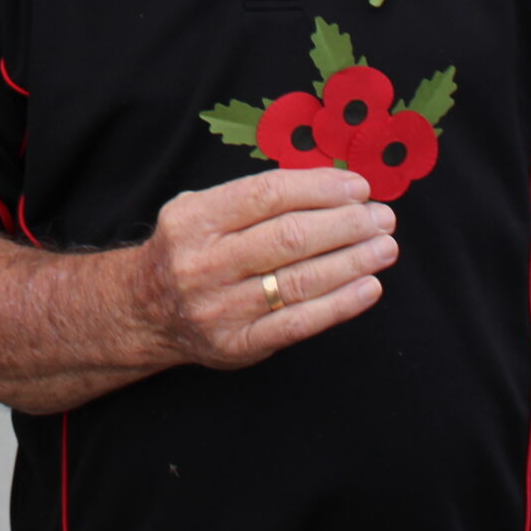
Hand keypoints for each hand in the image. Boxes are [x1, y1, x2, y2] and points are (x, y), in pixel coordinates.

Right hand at [134, 167, 395, 370]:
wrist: (146, 311)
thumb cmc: (189, 250)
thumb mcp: (200, 210)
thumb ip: (253, 198)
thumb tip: (330, 186)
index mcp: (193, 220)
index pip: (266, 195)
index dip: (319, 188)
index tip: (358, 188)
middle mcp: (202, 264)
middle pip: (288, 238)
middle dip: (345, 225)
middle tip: (382, 218)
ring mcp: (220, 308)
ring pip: (298, 281)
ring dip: (351, 262)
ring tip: (385, 247)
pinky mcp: (238, 344)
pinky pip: (298, 324)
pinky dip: (340, 305)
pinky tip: (369, 287)